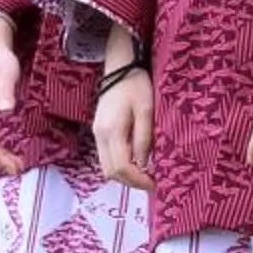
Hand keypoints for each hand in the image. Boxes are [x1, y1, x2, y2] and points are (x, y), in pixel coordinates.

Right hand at [95, 67, 153, 191]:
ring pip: (107, 166)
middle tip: (151, 182)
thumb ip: (144, 138)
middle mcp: (100, 135)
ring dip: (125, 174)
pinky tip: (136, 160)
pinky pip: (107, 156)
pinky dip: (120, 164)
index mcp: (112, 131)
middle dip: (131, 181)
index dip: (138, 180)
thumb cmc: (136, 85)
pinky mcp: (99, 130)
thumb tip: (145, 164)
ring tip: (145, 173)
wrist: (119, 67)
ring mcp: (97, 133)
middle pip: (111, 172)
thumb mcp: (147, 110)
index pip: (121, 167)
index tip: (155, 184)